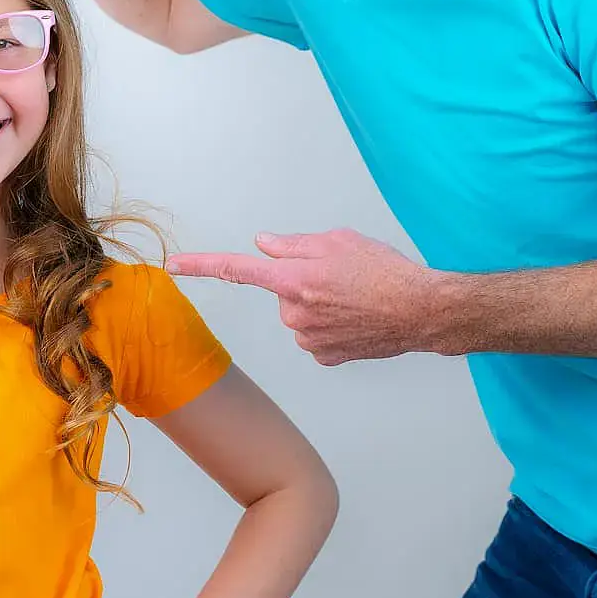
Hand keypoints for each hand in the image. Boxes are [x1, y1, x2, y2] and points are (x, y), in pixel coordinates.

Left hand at [166, 229, 457, 365]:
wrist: (422, 311)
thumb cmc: (385, 271)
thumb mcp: (338, 240)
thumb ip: (293, 245)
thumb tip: (263, 245)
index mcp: (293, 278)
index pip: (237, 269)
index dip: (202, 266)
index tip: (174, 266)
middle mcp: (294, 313)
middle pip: (282, 292)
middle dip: (302, 283)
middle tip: (341, 279)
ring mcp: (308, 339)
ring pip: (298, 315)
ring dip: (318, 306)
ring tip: (355, 299)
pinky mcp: (325, 356)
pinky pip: (315, 336)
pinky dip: (331, 327)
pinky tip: (357, 320)